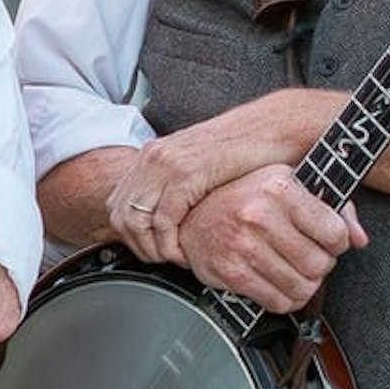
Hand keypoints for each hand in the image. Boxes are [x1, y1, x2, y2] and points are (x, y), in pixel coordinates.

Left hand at [106, 96, 324, 260]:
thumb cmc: (244, 151)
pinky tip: (187, 252)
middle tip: (161, 261)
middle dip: (138, 246)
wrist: (272, 127)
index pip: (117, 204)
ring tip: (176, 259)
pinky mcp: (187, 173)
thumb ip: (175, 187)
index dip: (129, 235)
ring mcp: (167, 164)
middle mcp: (152, 157)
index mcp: (151, 155)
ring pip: (137, 221)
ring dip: (154, 248)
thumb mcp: (198, 166)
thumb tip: (162, 219)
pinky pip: (164, 219)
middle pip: (121, 215)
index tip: (150, 251)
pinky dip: (171, 242)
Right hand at [165, 165, 364, 312]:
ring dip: (304, 285)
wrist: (190, 214)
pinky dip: (285, 299)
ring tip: (294, 272)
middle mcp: (259, 215)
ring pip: (302, 287)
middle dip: (320, 266)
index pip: (334, 233)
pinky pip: (277, 301)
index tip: (326, 241)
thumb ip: (333, 207)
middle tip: (308, 258)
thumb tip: (360, 239)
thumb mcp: (288, 185)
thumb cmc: (244, 197)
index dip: (337, 242)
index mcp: (278, 188)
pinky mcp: (231, 272)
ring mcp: (242, 246)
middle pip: (320, 264)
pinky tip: (279, 284)